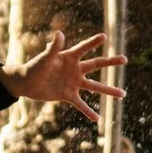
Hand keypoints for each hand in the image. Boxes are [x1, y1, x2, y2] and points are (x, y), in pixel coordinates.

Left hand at [0, 28, 126, 123]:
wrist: (26, 83)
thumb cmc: (34, 67)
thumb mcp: (44, 58)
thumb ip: (53, 48)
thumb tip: (59, 33)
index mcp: (69, 57)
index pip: (83, 48)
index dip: (93, 42)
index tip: (104, 37)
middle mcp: (75, 69)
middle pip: (96, 64)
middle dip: (111, 62)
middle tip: (124, 59)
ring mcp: (74, 83)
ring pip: (95, 86)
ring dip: (109, 90)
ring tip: (123, 94)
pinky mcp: (68, 95)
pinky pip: (81, 104)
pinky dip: (88, 111)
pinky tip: (97, 119)